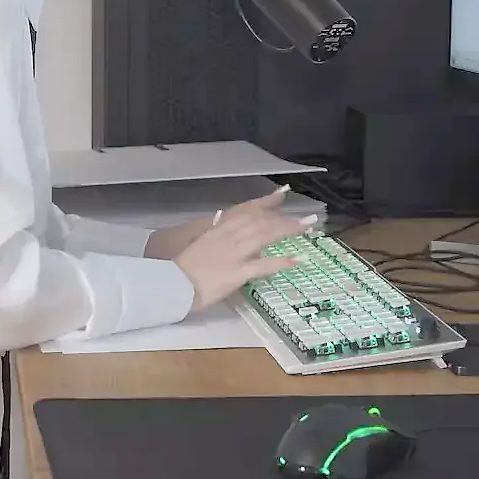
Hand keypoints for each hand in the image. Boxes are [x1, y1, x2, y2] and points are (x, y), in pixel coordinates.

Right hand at [173, 191, 319, 313]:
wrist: (171, 284)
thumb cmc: (179, 267)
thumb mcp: (197, 245)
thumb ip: (214, 237)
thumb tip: (226, 229)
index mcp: (217, 230)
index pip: (245, 210)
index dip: (264, 201)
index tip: (282, 193)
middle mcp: (228, 237)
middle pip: (259, 220)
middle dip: (283, 216)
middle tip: (306, 216)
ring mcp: (234, 254)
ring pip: (264, 235)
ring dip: (287, 229)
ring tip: (307, 227)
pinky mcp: (237, 272)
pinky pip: (263, 265)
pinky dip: (281, 261)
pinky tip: (298, 259)